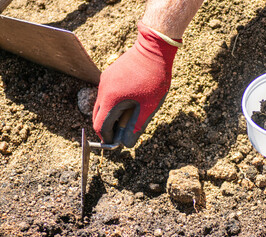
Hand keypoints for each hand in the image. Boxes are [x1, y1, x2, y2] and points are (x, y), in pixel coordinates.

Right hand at [92, 21, 180, 147]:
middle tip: (120, 133)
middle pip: (97, 116)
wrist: (153, 49)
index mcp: (111, 100)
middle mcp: (103, 90)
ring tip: (126, 117)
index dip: (107, 137)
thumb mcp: (148, 107)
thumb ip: (136, 126)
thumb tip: (126, 143)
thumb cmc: (153, 78)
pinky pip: (106, 93)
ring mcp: (104, 80)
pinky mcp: (109, 74)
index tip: (114, 143)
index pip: (101, 126)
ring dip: (110, 114)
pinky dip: (112, 103)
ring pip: (101, 104)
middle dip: (106, 127)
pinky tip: (128, 102)